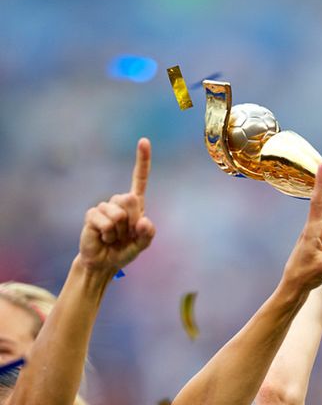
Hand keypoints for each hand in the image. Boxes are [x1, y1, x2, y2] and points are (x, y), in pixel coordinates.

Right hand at [78, 139, 155, 274]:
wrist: (103, 263)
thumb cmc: (123, 251)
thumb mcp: (141, 246)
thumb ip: (147, 235)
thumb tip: (144, 222)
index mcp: (135, 205)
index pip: (139, 180)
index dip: (142, 161)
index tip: (144, 141)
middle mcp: (119, 202)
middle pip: (130, 200)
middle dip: (132, 222)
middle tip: (125, 235)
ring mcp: (104, 207)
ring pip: (118, 215)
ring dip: (119, 233)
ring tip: (113, 238)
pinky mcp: (92, 215)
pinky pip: (106, 223)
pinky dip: (108, 235)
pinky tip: (103, 238)